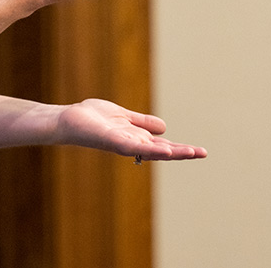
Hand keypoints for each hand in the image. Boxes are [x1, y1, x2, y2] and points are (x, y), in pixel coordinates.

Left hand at [55, 98, 206, 160]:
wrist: (68, 120)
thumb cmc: (92, 118)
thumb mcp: (123, 117)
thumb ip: (141, 122)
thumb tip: (164, 128)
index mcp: (135, 138)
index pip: (163, 145)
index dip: (181, 148)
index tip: (200, 151)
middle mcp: (131, 143)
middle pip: (161, 150)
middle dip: (181, 152)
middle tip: (202, 154)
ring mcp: (122, 143)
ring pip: (151, 150)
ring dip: (171, 152)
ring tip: (190, 153)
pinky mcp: (111, 140)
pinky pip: (133, 146)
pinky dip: (148, 149)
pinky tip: (162, 150)